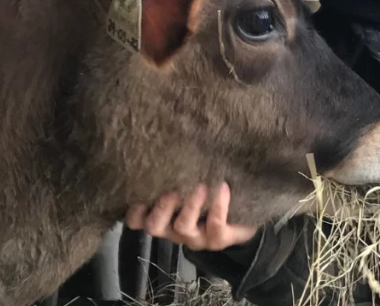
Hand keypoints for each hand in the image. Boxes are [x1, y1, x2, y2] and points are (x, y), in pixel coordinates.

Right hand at [125, 182, 258, 250]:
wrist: (244, 216)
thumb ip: (178, 172)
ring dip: (190, 206)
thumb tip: (170, 138)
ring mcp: (195, 238)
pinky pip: (215, 225)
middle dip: (161, 208)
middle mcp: (174, 230)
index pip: (137, 221)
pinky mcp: (218, 239)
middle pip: (154, 227)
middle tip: (172, 190)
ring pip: (182, 227)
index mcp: (164, 217)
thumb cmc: (211, 193)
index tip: (140, 191)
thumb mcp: (191, 182)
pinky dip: (218, 205)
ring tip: (201, 186)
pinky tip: (223, 187)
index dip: (134, 210)